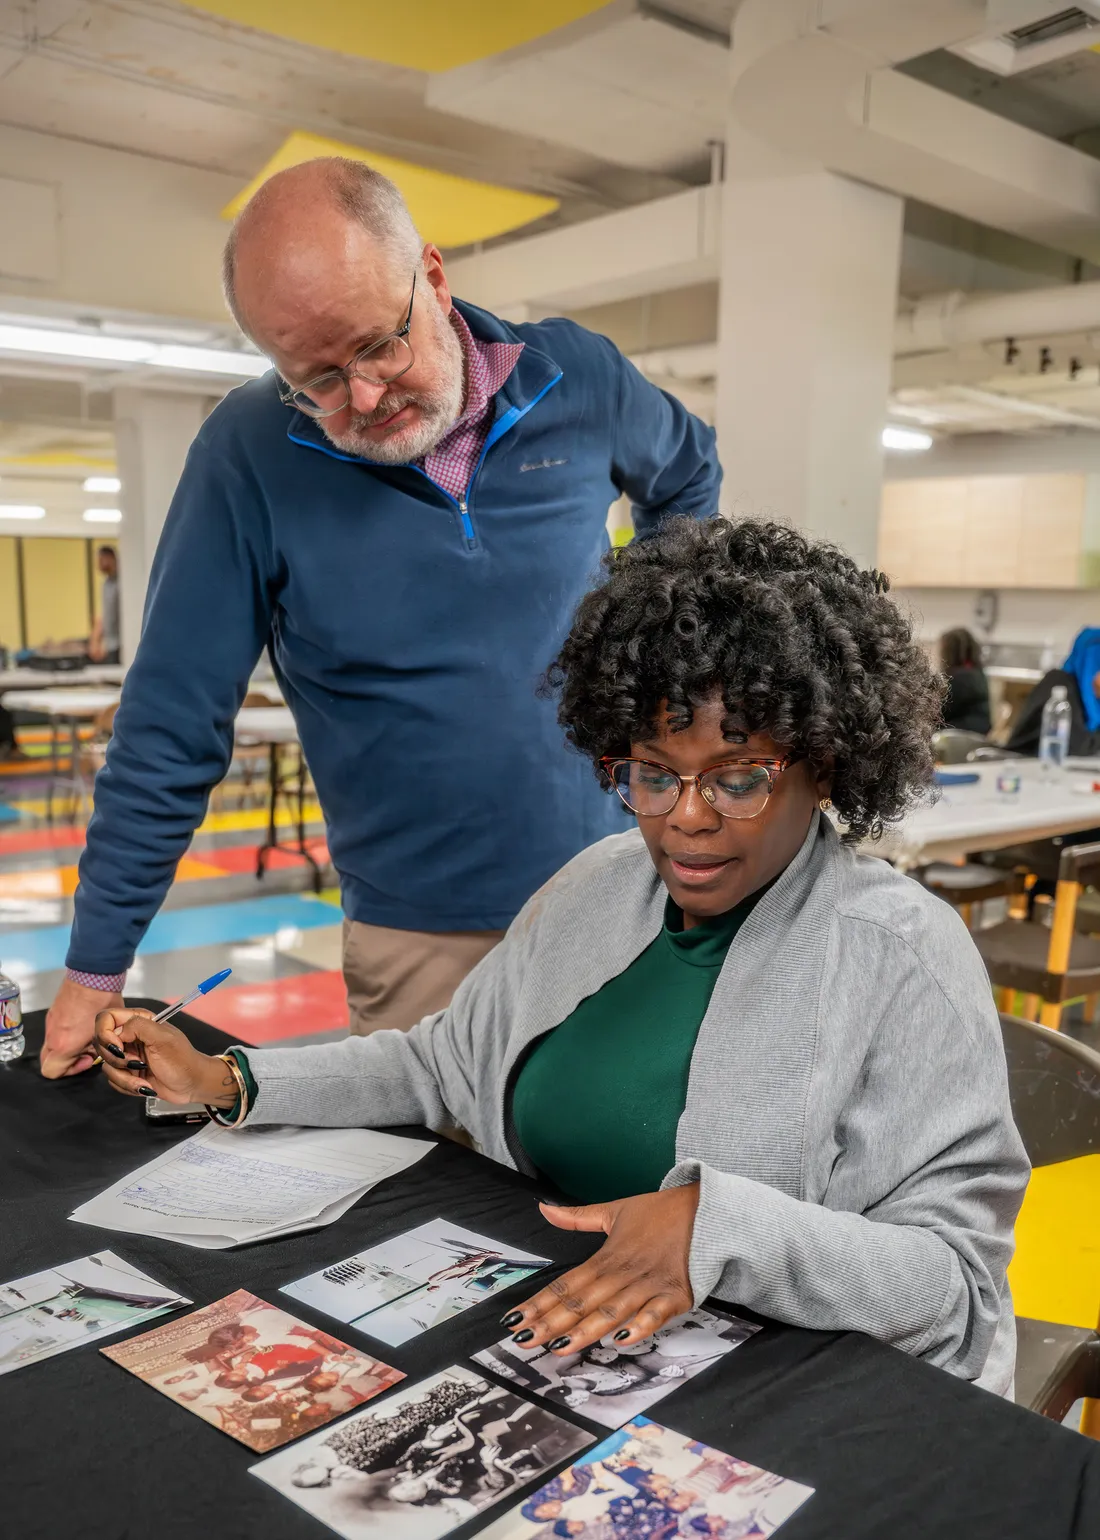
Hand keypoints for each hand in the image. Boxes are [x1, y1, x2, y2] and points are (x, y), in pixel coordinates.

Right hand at [41, 976, 124, 1077]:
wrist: (93, 974)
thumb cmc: (102, 1002)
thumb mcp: (108, 1031)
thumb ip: (100, 1048)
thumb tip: (96, 1052)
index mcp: (63, 1044)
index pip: (51, 1072)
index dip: (69, 1071)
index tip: (87, 1058)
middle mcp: (52, 1035)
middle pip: (48, 1060)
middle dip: (67, 1061)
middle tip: (86, 1051)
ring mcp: (50, 1022)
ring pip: (51, 1045)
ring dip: (67, 1046)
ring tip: (87, 1036)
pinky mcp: (53, 1012)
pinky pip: (54, 1031)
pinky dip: (65, 1034)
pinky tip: (84, 1024)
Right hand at [93, 1009, 236, 1106]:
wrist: (192, 1085)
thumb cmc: (182, 1060)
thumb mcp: (163, 1039)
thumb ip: (138, 1027)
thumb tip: (117, 1032)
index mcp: (138, 1021)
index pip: (105, 1018)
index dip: (105, 1034)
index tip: (119, 1048)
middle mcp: (129, 1037)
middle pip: (100, 1044)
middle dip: (117, 1060)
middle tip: (138, 1063)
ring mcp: (127, 1056)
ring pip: (106, 1066)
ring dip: (125, 1078)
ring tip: (145, 1080)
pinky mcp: (127, 1073)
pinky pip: (113, 1081)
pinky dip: (128, 1086)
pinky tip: (144, 1086)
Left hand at [503, 1184, 698, 1356]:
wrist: (706, 1209)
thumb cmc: (660, 1214)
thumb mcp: (614, 1210)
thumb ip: (577, 1217)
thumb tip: (543, 1209)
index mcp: (606, 1256)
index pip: (566, 1285)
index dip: (539, 1303)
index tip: (514, 1320)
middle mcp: (623, 1273)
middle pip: (582, 1301)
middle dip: (551, 1323)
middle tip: (523, 1341)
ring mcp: (649, 1285)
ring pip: (611, 1310)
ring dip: (585, 1330)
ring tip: (559, 1346)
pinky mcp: (676, 1295)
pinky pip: (655, 1313)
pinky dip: (639, 1326)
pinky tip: (620, 1339)